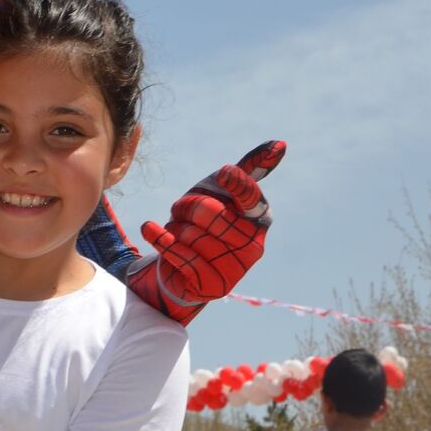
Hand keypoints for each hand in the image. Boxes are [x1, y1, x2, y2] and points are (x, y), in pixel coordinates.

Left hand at [128, 140, 285, 325]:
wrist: (185, 267)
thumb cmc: (208, 221)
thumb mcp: (224, 191)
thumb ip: (250, 168)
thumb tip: (281, 144)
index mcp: (259, 218)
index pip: (249, 196)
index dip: (236, 184)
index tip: (223, 174)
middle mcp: (254, 245)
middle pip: (209, 212)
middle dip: (186, 206)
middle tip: (180, 210)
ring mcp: (235, 269)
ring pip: (190, 234)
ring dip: (174, 227)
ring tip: (178, 231)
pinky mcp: (212, 286)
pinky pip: (178, 254)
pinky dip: (159, 237)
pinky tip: (149, 228)